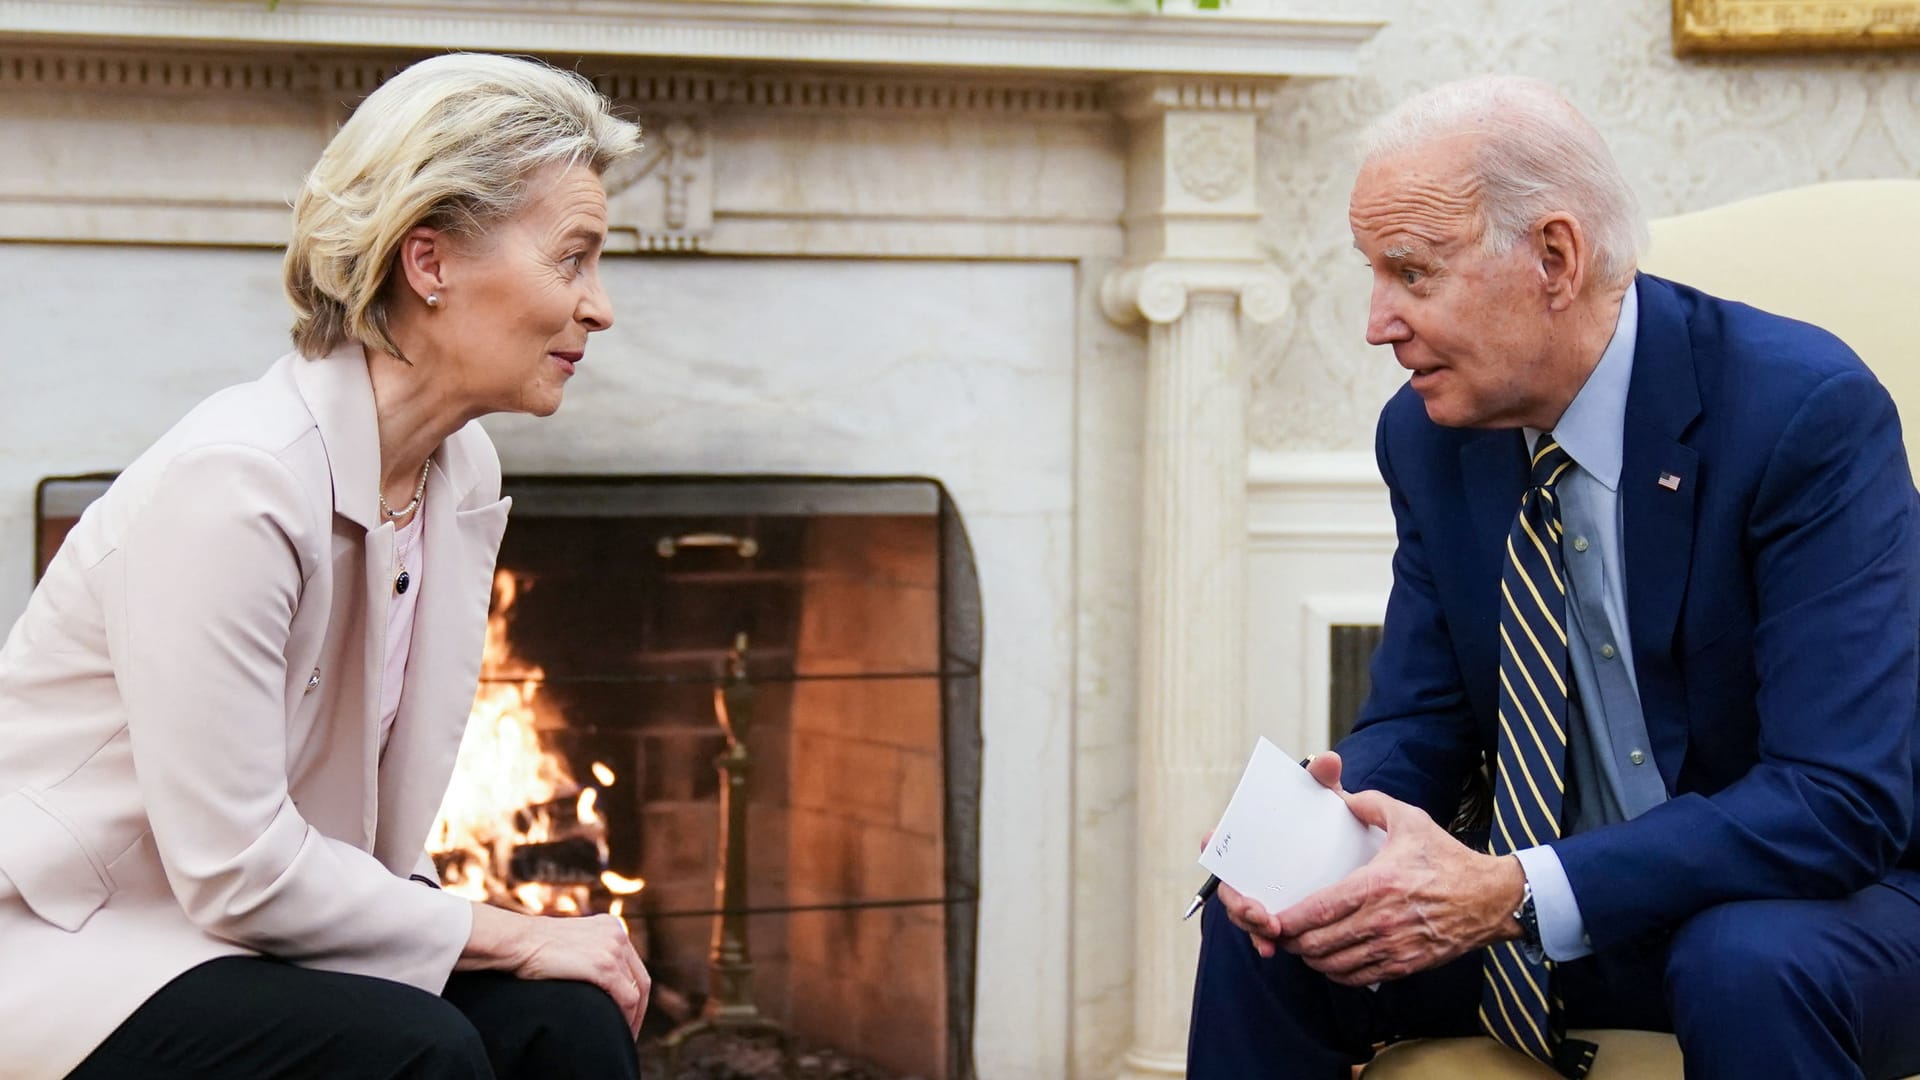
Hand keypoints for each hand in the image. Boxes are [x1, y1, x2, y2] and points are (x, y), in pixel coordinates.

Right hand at [464, 904, 651, 1034]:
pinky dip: (627, 1018)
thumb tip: (595, 980)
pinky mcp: (604, 965)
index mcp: (611, 926)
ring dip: (634, 1018)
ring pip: (637, 992)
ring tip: (624, 1036)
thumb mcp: (570, 944)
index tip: (627, 1014)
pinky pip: (627, 998)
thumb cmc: (531, 948)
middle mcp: (617, 934)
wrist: (515, 942)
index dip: (634, 993)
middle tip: (630, 1031)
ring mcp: (612, 949)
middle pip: (641, 979)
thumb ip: (588, 954)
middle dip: (639, 1009)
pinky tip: (619, 1030)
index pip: (633, 966)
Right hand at [1204, 753, 1350, 958]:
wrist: (1352, 856)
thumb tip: (1328, 761)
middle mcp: (1250, 867)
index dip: (1214, 842)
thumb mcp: (1328, 804)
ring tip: (1271, 933)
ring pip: (1243, 913)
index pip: (1223, 838)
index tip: (1214, 842)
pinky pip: (1261, 933)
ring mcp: (1260, 893)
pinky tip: (1272, 950)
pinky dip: (1263, 941)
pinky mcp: (1275, 916)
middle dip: (1238, 902)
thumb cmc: (1329, 824)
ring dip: (1251, 926)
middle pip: (1229, 885)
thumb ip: (1323, 782)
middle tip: (1259, 912)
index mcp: (1254, 837)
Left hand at [1270, 776, 1525, 986]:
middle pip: (1320, 944)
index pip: (1320, 910)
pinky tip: (1330, 962)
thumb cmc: (1448, 859)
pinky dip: (1338, 974)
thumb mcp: (1410, 820)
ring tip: (1301, 947)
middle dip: (1293, 943)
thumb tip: (1343, 795)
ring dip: (1312, 960)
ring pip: (1336, 966)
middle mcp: (1382, 921)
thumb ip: (1370, 804)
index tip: (1273, 920)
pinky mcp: (1406, 966)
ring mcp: (1394, 948)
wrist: (1492, 898)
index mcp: (1377, 885)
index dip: (1290, 921)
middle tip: (1280, 934)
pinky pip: (1360, 978)